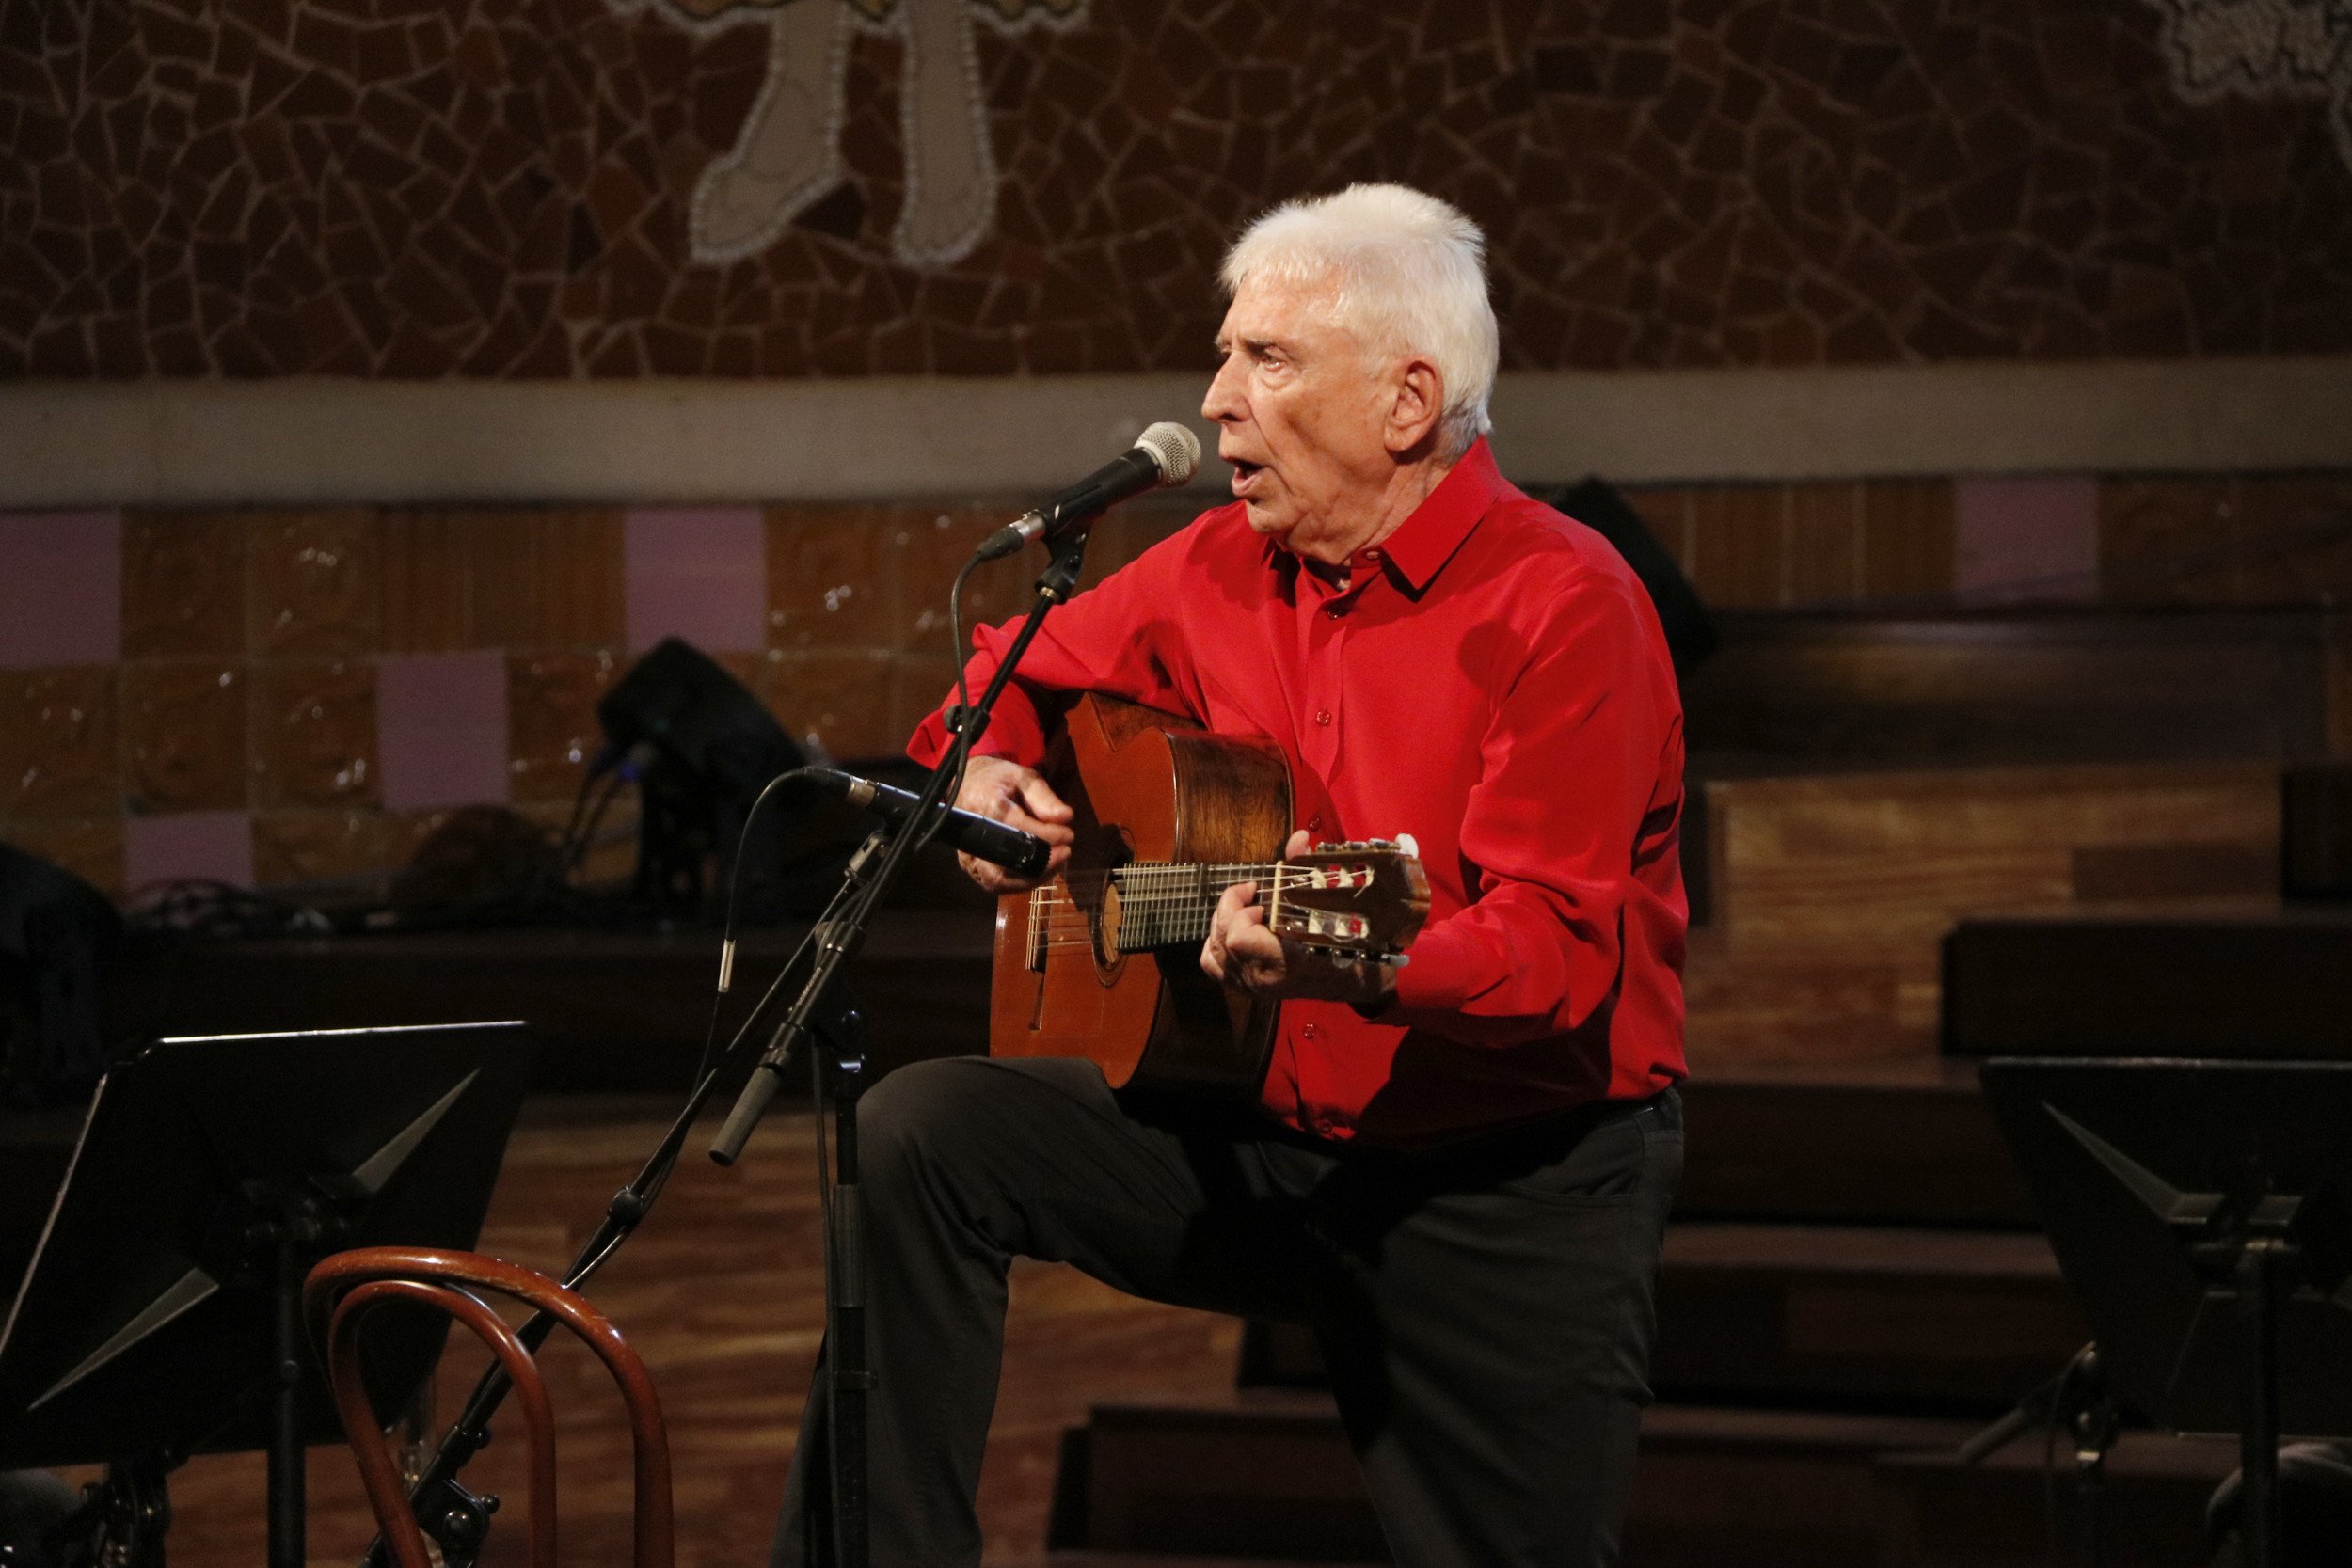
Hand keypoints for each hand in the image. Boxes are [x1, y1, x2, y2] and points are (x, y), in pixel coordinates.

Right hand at [954, 756, 1073, 892]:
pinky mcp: (971, 867)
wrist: (966, 785)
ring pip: (1001, 880)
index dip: (1050, 837)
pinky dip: (1020, 883)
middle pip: (1009, 862)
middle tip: (1065, 854)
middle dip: (1042, 862)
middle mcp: (975, 836)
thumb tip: (1065, 818)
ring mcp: (969, 855)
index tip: (1069, 834)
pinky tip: (1038, 872)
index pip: (1023, 831)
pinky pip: (995, 884)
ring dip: (1033, 877)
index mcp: (989, 808)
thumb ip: (1044, 798)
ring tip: (1055, 864)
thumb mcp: (1024, 778)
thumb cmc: (998, 780)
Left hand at [1199, 831, 1399, 1006]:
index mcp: (1286, 960)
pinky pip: (1211, 963)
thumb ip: (1307, 869)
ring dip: (1224, 922)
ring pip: (1213, 949)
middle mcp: (1263, 978)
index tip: (1256, 890)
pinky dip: (1215, 943)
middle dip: (1232, 908)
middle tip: (1252, 897)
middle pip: (1223, 938)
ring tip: (1245, 912)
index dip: (1238, 908)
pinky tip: (1233, 930)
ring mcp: (1250, 986)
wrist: (1342, 979)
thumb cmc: (1338, 942)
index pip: (1238, 938)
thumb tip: (1299, 837)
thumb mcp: (1328, 905)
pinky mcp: (1242, 987)